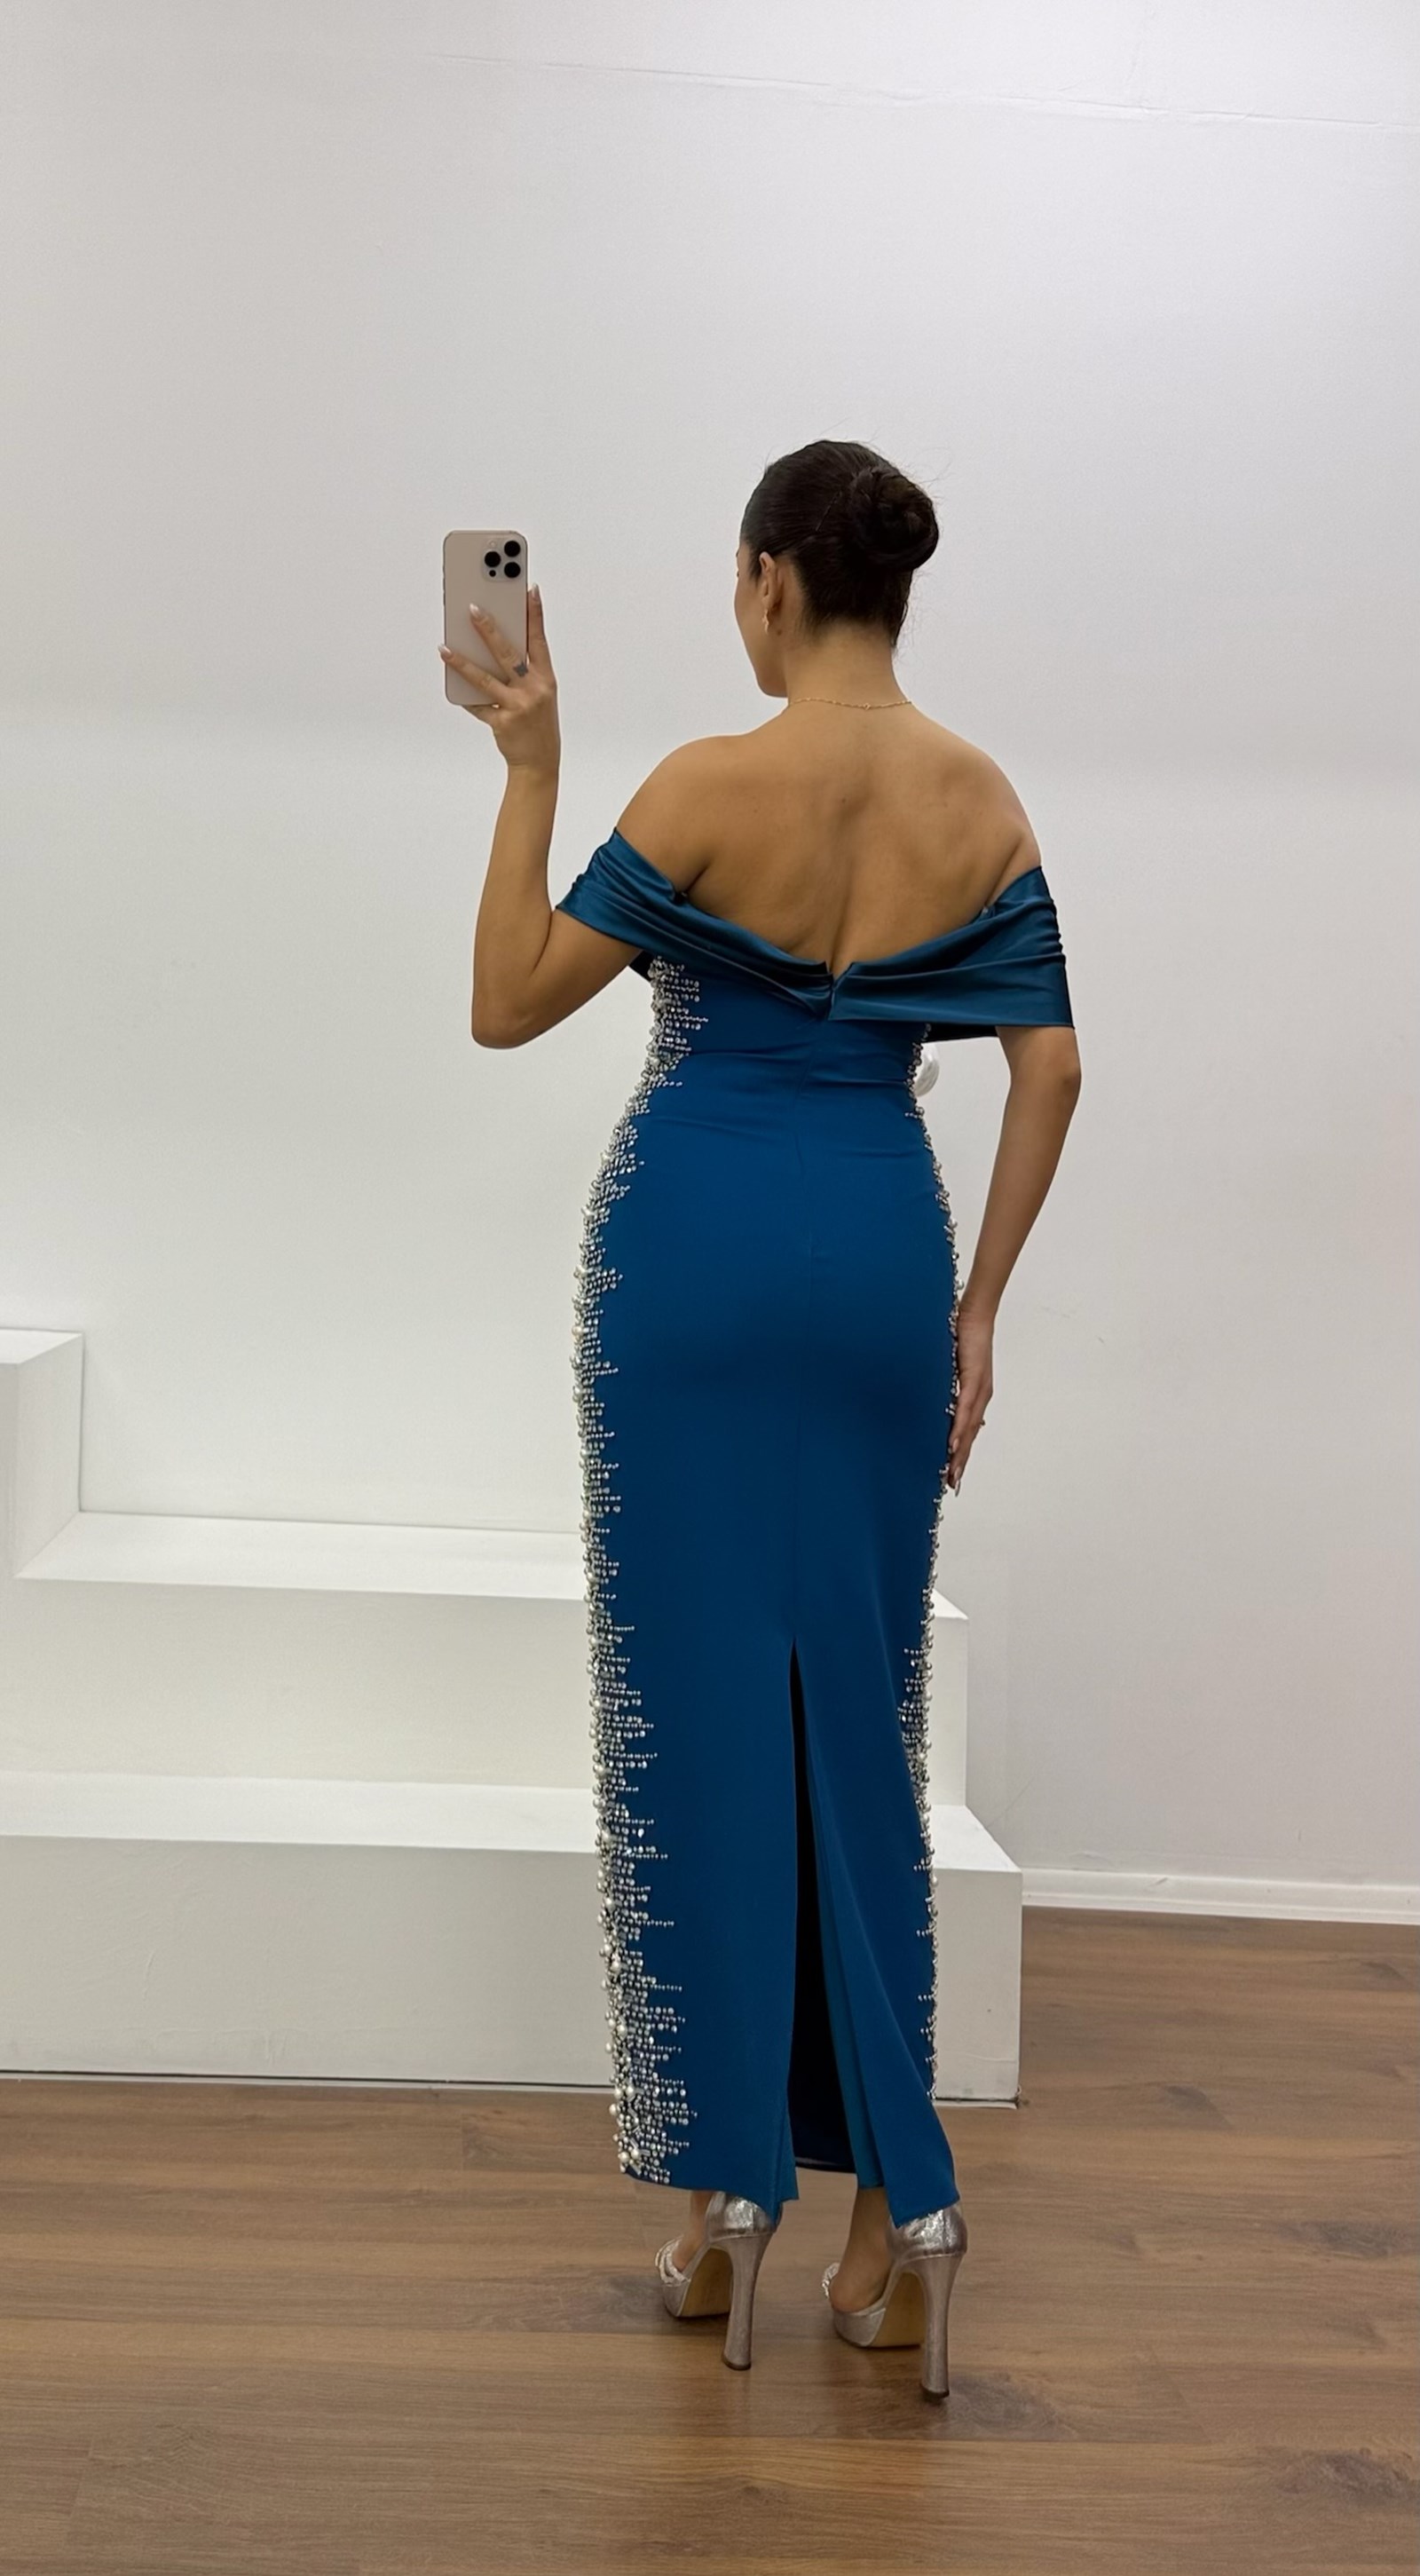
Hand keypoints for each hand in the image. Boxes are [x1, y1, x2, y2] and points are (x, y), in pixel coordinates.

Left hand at [439, 584, 559, 778]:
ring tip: (444, 647)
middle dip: (488, 629)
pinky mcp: (502, 722)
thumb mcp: (540, 694)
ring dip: (462, 662)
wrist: (539, 763)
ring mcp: (518, 706)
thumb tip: (493, 646)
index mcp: (546, 679)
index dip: (535, 614)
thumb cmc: (538, 724)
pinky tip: (451, 681)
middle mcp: (534, 690)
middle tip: (472, 609)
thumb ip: (523, 671)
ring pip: (485, 678)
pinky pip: (477, 704)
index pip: (539, 640)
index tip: (529, 589)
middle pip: (507, 653)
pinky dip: (465, 695)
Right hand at [946, 1294, 993, 1492]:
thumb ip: (945, 1385)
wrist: (974, 1315)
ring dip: (959, 1452)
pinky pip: (964, 1409)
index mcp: (975, 1396)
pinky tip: (952, 1444)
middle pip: (970, 1436)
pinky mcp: (973, 1380)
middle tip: (951, 1484)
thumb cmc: (962, 1338)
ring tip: (952, 1472)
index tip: (952, 1474)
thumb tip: (932, 1398)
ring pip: (969, 1428)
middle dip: (959, 1461)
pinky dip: (959, 1428)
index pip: (968, 1431)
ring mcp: (979, 1390)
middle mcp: (980, 1397)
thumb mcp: (950, 1367)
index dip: (960, 1454)